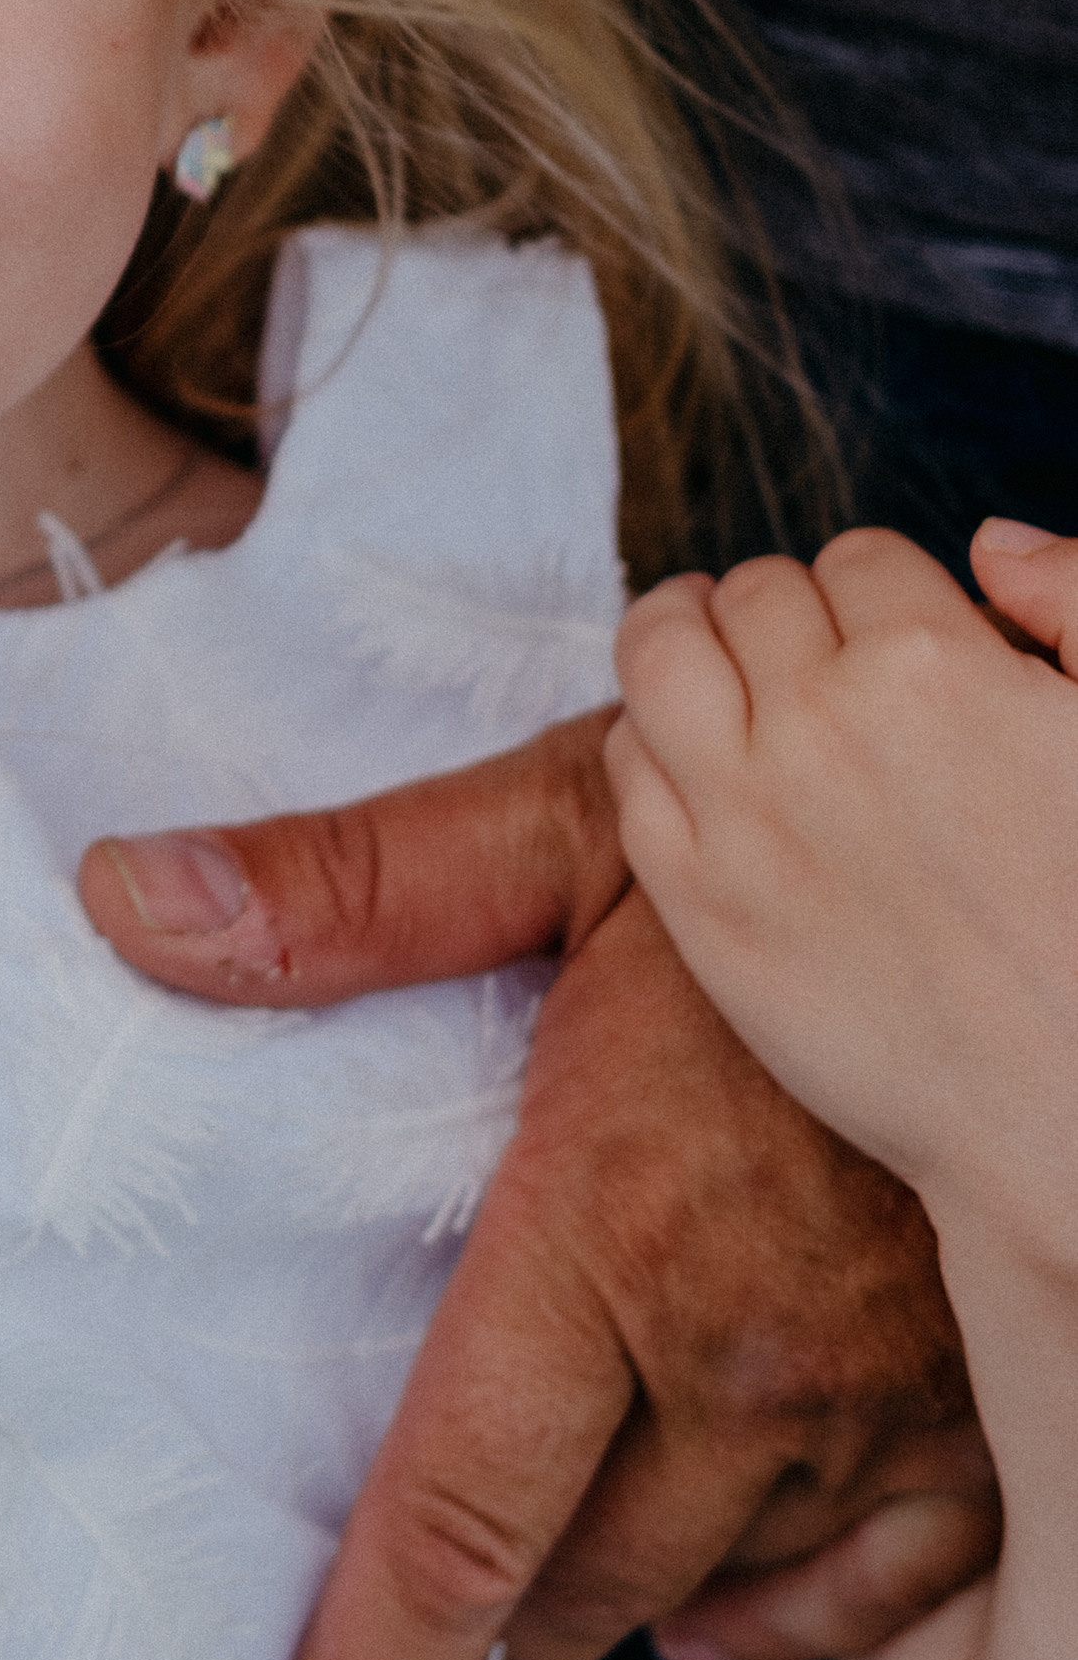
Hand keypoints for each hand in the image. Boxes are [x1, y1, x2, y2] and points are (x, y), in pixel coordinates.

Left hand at [80, 715, 996, 1659]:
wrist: (1012, 840)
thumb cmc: (770, 827)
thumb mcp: (547, 826)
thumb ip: (338, 890)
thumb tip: (121, 905)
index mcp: (609, 1235)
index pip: (452, 1526)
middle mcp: (745, 1356)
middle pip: (568, 1592)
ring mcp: (878, 1397)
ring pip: (707, 1592)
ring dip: (599, 1636)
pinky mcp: (976, 1402)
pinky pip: (872, 1581)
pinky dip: (780, 1615)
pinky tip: (715, 1618)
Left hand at [611, 522, 1077, 1255]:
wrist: (1065, 1116)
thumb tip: (992, 543)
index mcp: (933, 668)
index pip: (858, 559)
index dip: (879, 592)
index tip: (891, 635)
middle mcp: (818, 726)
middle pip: (754, 594)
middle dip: (783, 610)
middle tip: (799, 649)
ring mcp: (742, 815)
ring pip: (658, 651)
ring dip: (681, 635)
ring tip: (701, 649)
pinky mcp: (695, 902)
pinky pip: (626, 768)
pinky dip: (648, 740)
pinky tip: (689, 759)